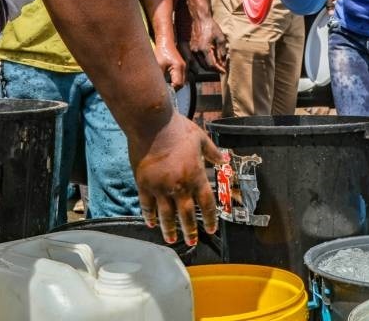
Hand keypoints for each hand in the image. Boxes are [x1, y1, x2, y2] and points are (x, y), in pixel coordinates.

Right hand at [131, 113, 222, 245]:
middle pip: (187, 214)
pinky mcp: (144, 184)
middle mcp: (179, 186)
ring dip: (170, 229)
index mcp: (196, 176)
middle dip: (190, 230)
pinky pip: (147, 205)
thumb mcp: (201, 139)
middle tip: (192, 242)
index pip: (206, 203)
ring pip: (166, 214)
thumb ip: (212, 152)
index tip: (212, 228)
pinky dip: (150, 216)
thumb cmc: (178, 129)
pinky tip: (152, 223)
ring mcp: (160, 187)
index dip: (210, 218)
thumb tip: (224, 159)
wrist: (152, 125)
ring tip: (172, 239)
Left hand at [154, 37, 186, 88]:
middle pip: (181, 84)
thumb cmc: (161, 52)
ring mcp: (183, 67)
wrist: (165, 42)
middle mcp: (183, 68)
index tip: (164, 91)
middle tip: (164, 89)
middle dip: (173, 88)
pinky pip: (180, 77)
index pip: (178, 84)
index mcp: (179, 67)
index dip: (171, 89)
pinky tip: (168, 80)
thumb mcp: (159, 65)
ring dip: (174, 85)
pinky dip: (175, 81)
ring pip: (181, 81)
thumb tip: (159, 88)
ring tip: (166, 85)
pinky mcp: (181, 67)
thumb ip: (160, 77)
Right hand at [191, 13, 227, 72]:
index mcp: (204, 48)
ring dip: (207, 67)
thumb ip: (221, 50)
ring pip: (198, 64)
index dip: (218, 69)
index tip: (223, 71)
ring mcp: (191, 50)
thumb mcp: (220, 37)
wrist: (199, 18)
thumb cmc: (210, 26)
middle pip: (205, 66)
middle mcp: (196, 51)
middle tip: (220, 68)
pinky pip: (193, 60)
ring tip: (214, 66)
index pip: (212, 64)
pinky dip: (200, 63)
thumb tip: (222, 60)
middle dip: (214, 69)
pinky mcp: (188, 48)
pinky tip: (205, 61)